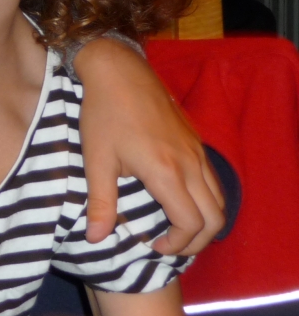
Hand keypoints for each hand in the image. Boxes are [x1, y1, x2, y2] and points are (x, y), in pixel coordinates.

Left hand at [75, 39, 223, 254]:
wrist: (118, 71)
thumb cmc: (103, 114)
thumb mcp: (96, 159)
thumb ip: (100, 202)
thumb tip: (96, 239)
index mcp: (167, 172)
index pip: (191, 224)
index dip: (178, 244)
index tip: (154, 245)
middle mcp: (190, 164)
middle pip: (215, 218)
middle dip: (197, 241)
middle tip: (171, 245)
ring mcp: (197, 151)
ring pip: (220, 199)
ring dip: (205, 221)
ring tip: (177, 227)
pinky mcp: (196, 141)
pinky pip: (213, 180)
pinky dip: (206, 200)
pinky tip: (180, 199)